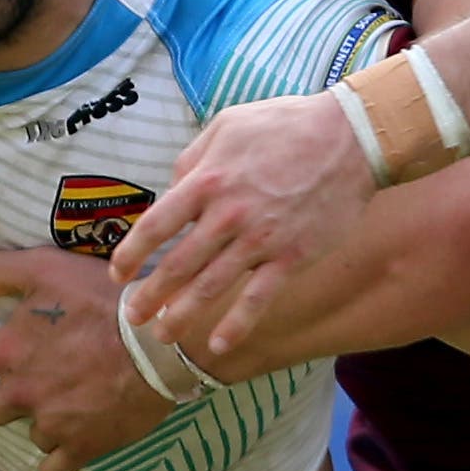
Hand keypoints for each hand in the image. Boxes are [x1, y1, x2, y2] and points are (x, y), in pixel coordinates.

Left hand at [0, 245, 180, 470]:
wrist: (158, 342)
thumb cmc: (103, 300)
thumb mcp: (48, 267)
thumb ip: (0, 271)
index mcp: (7, 351)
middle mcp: (21, 392)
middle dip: (2, 397)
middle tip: (26, 385)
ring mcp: (51, 425)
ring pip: (29, 434)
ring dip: (40, 422)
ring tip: (62, 409)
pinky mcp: (82, 446)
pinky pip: (56, 468)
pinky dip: (59, 460)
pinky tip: (68, 446)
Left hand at [125, 92, 375, 363]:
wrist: (351, 138)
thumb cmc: (287, 126)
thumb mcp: (227, 125)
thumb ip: (193, 159)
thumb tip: (171, 188)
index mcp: (208, 180)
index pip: (156, 225)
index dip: (132, 253)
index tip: (118, 274)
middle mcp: (228, 215)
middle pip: (178, 265)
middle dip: (150, 295)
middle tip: (133, 316)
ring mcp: (260, 240)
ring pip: (211, 287)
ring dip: (182, 315)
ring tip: (162, 334)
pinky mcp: (291, 256)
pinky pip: (258, 298)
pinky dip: (237, 324)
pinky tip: (219, 344)